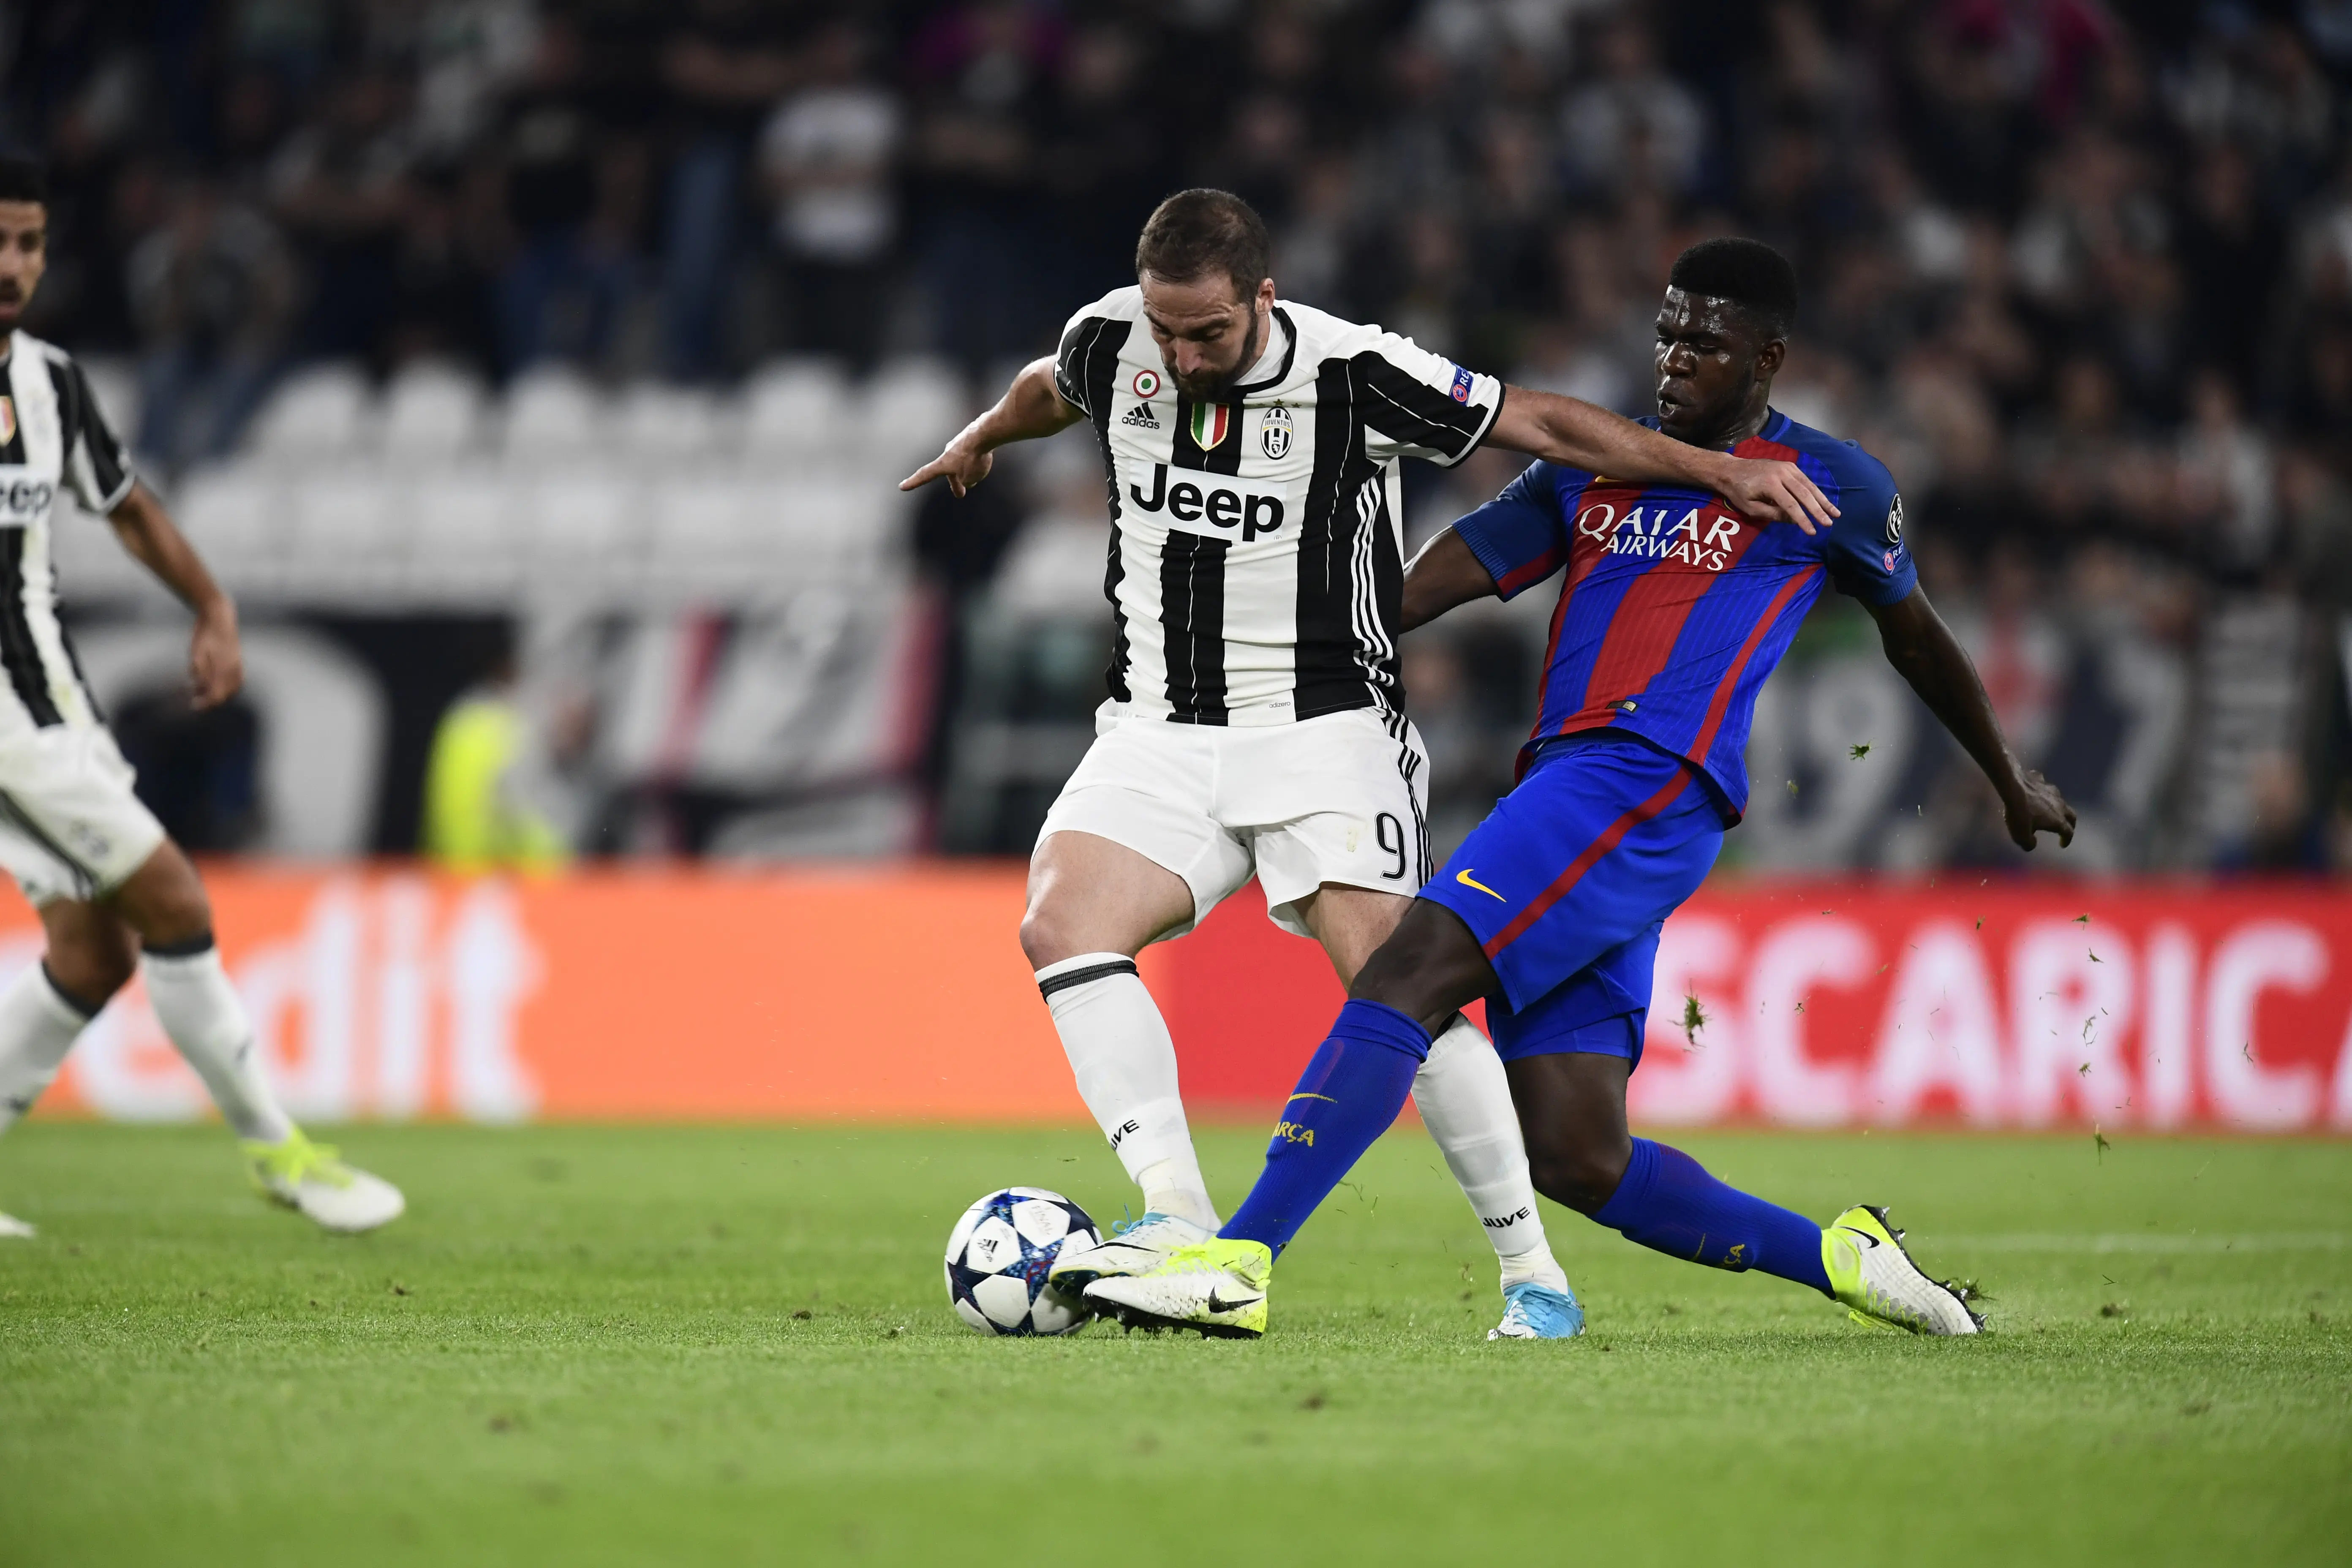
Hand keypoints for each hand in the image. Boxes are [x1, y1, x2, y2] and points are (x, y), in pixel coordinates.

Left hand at [188, 604, 242, 708]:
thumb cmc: (205, 633)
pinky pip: (236, 680)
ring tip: (202, 691)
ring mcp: (238, 665)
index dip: (205, 703)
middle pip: (225, 694)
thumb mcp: (196, 652)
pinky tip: (216, 683)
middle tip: (195, 700)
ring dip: (218, 693)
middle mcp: (234, 669)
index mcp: (224, 669)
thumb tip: (199, 687)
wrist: (219, 616)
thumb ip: (199, 671)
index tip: (193, 705)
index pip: (217, 695)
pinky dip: (226, 686)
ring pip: (232, 688)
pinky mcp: (238, 661)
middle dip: (211, 700)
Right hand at [899, 440, 992, 497]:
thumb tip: (968, 479)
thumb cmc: (974, 458)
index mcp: (942, 464)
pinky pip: (971, 452)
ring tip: (979, 475)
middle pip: (949, 471)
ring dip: (968, 470)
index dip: (913, 482)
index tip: (902, 487)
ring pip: (961, 461)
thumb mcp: (970, 479)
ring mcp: (959, 443)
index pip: (925, 475)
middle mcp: (948, 452)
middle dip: (955, 483)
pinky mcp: (970, 437)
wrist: (985, 434)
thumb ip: (966, 482)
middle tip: (960, 494)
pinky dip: (976, 458)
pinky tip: (984, 459)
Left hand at [1712, 455, 1837, 534]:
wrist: (1732, 469)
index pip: (1791, 505)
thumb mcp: (1751, 508)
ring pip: (1809, 485)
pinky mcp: (1789, 466)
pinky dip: (1816, 491)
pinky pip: (1805, 480)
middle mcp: (1782, 473)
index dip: (1803, 519)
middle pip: (1804, 494)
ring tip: (1835, 513)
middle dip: (1818, 510)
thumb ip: (1773, 514)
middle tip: (1829, 523)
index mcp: (1770, 484)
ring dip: (1823, 500)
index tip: (1812, 532)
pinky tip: (1824, 502)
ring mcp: (1787, 467)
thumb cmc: (1738, 491)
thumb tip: (1795, 520)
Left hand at [2002, 767, 2075, 851]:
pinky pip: (2045, 787)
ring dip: (2058, 807)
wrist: (2012, 786)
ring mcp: (2051, 790)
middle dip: (2070, 823)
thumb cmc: (2019, 813)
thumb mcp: (2020, 835)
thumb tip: (2032, 844)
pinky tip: (2037, 793)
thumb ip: (2028, 843)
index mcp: (2058, 820)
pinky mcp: (2041, 780)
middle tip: (2065, 828)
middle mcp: (2059, 805)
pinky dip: (2043, 792)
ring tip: (2051, 811)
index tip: (2062, 844)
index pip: (2068, 832)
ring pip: (2060, 800)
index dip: (2066, 839)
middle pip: (2071, 815)